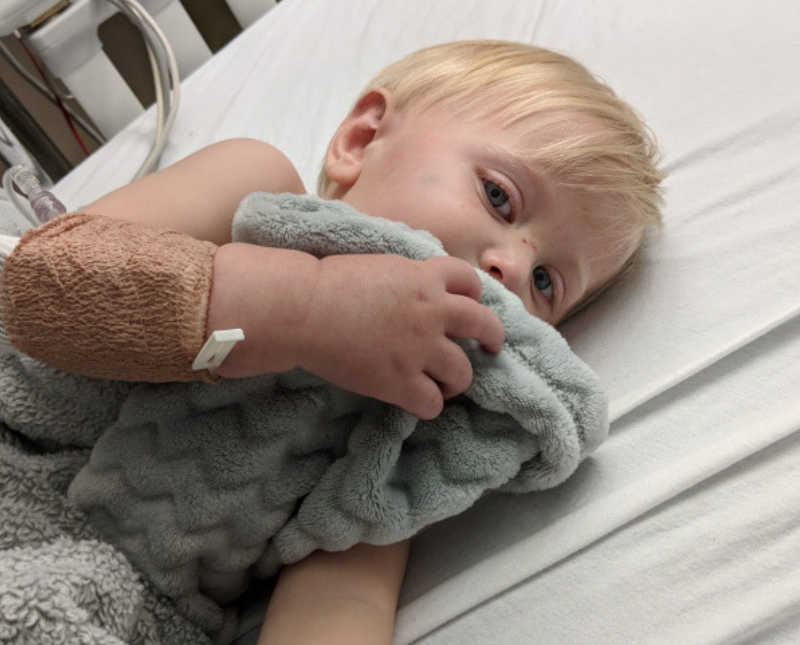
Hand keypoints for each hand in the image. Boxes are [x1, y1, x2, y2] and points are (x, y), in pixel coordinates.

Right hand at [296, 254, 504, 418]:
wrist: (305, 309)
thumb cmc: (328, 282)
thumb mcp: (380, 265)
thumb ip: (406, 277)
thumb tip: (412, 288)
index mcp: (424, 277)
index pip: (469, 280)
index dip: (473, 294)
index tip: (468, 304)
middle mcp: (433, 312)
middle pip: (484, 324)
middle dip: (492, 337)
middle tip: (491, 346)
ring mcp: (421, 349)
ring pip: (464, 372)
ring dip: (457, 379)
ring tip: (446, 384)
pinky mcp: (402, 381)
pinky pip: (433, 403)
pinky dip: (428, 404)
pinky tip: (416, 400)